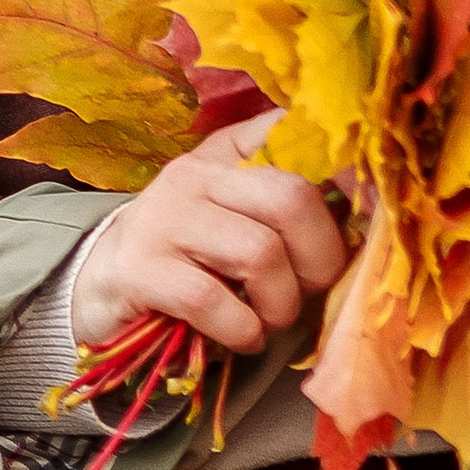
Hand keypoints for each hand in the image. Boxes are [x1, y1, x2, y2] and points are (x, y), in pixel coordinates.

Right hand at [68, 112, 349, 357]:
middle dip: (320, 257)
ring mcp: (166, 218)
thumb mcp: (235, 214)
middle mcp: (198, 175)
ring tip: (271, 320)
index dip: (344, 167)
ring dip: (282, 304)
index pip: (293, 133)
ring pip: (259, 253)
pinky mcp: (141, 268)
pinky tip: (242, 337)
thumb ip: (289, 209)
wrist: (99, 284)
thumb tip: (365, 230)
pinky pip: (212, 299)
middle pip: (291, 198)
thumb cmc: (189, 253)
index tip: (371, 208)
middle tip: (312, 291)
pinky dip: (242, 329)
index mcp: (230, 153)